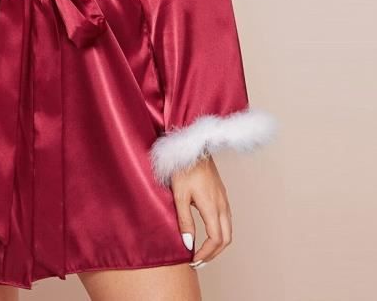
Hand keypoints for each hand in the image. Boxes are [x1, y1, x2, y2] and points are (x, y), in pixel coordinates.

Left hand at [171, 154, 231, 268]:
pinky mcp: (221, 194)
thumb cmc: (184, 168)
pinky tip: (208, 233)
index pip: (215, 239)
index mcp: (212, 206)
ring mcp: (224, 199)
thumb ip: (185, 220)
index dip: (206, 254)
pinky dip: (219, 232)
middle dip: (214, 253)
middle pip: (226, 238)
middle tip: (199, 261)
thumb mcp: (180, 195)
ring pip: (228, 229)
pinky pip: (226, 219)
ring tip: (203, 251)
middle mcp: (222, 204)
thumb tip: (189, 244)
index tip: (194, 260)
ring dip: (218, 244)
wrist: (193, 147)